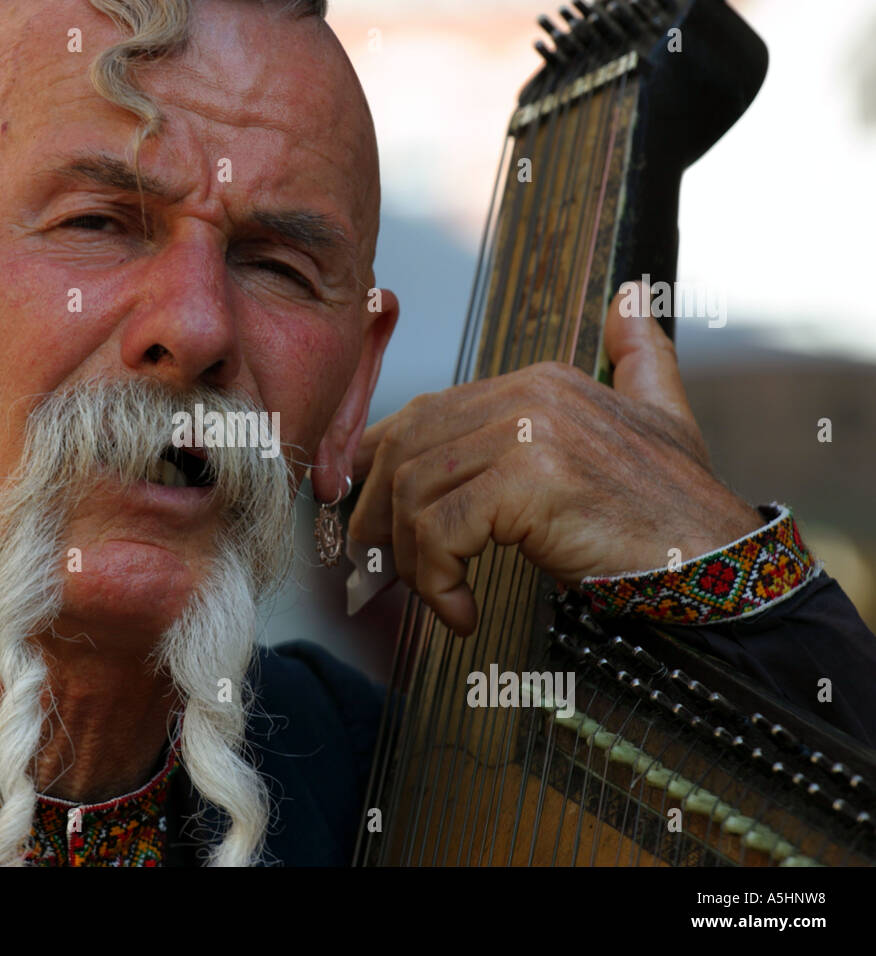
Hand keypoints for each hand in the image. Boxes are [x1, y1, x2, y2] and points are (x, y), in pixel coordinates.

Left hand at [347, 284, 763, 635]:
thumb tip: (632, 298)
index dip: (381, 467)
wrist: (715, 558)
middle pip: (408, 451)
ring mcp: (529, 434)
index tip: (371, 516)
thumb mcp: (660, 414)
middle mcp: (528, 396)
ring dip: (412, 560)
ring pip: (416, 495)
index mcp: (538, 382)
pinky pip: (443, 533)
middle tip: (380, 567)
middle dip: (380, 516)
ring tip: (436, 595)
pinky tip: (459, 612)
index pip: (423, 415)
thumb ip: (637, 357)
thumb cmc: (672, 507)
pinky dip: (437, 580)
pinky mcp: (530, 482)